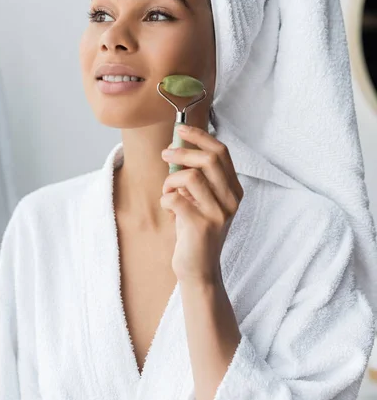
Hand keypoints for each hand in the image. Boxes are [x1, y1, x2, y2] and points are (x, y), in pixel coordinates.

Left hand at [160, 125, 243, 284]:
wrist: (198, 270)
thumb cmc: (195, 230)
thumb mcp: (200, 200)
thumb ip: (196, 177)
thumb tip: (177, 147)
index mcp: (234, 189)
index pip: (221, 152)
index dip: (200, 136)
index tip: (181, 129)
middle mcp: (231, 199)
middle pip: (210, 158)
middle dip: (182, 151)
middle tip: (165, 154)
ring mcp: (219, 213)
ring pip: (190, 176)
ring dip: (171, 180)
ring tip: (168, 192)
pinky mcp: (202, 226)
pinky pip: (175, 198)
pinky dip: (165, 199)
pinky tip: (168, 209)